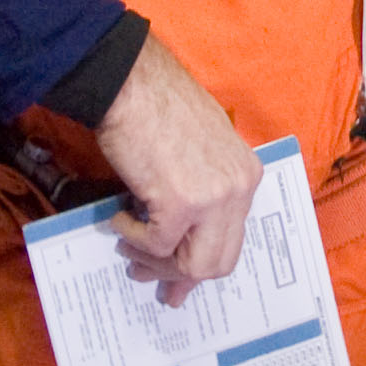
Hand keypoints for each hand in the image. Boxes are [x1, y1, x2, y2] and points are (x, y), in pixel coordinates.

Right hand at [93, 36, 261, 304]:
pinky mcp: (180, 202)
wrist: (131, 82)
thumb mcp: (200, 151)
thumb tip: (181, 240)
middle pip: (218, 262)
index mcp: (246, 176)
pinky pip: (157, 244)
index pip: (233, 239)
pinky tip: (119, 217)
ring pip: (192, 264)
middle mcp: (238, 189)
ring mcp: (212, 198)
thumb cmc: (156, 106)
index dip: (202, 265)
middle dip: (180, 277)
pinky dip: (133, 238)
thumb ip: (202, 192)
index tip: (178, 283)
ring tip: (128, 249)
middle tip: (149, 278)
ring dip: (155, 262)